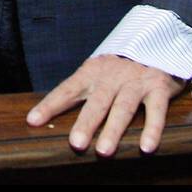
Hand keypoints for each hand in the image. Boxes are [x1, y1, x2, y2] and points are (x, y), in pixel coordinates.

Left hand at [26, 54, 186, 155]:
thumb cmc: (121, 66)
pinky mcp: (158, 87)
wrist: (158, 40)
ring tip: (104, 151)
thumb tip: (52, 116)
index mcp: (92, 72)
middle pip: (96, 102)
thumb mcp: (99, 71)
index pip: (67, 89)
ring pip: (123, 107)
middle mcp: (112, 76)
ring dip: (113, 130)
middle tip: (75, 143)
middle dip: (85, 123)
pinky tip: (146, 147)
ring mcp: (135, 81)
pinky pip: (156, 111)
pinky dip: (152, 129)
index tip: (33, 121)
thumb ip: (84, 91)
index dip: (50, 105)